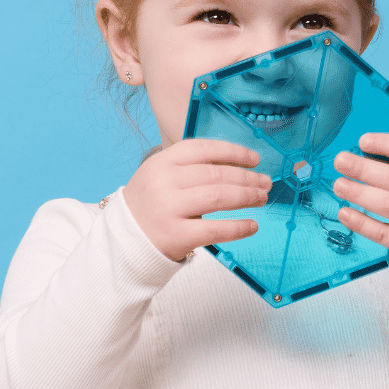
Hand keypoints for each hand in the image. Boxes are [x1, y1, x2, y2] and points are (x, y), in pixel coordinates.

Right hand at [123, 140, 270, 262]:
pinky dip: (238, 227)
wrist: (123, 239)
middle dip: (246, 177)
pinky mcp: (176, 235)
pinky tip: (252, 225)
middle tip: (264, 183)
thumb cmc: (150, 205)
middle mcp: (164, 182)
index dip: (233, 152)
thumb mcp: (161, 176)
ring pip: (219, 197)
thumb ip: (191, 168)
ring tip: (261, 198)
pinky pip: (216, 229)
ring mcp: (169, 208)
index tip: (254, 159)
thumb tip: (239, 166)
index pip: (203, 149)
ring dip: (246, 197)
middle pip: (216, 174)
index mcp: (161, 162)